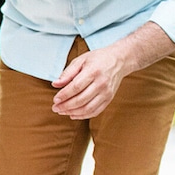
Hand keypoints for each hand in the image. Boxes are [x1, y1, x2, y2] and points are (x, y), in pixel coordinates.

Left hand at [52, 23, 174, 119]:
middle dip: (66, 106)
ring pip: (88, 108)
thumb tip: (55, 84)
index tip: (55, 100)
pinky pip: (96, 111)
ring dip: (73, 112)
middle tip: (55, 108)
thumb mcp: (81, 60)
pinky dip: (83, 115)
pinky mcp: (109, 98)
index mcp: (93, 71)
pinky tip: (73, 115)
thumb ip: (67, 73)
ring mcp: (106, 92)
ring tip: (62, 112)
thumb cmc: (97, 59)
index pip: (76, 87)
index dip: (64, 95)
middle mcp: (101, 83)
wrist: (119, 60)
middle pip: (81, 100)